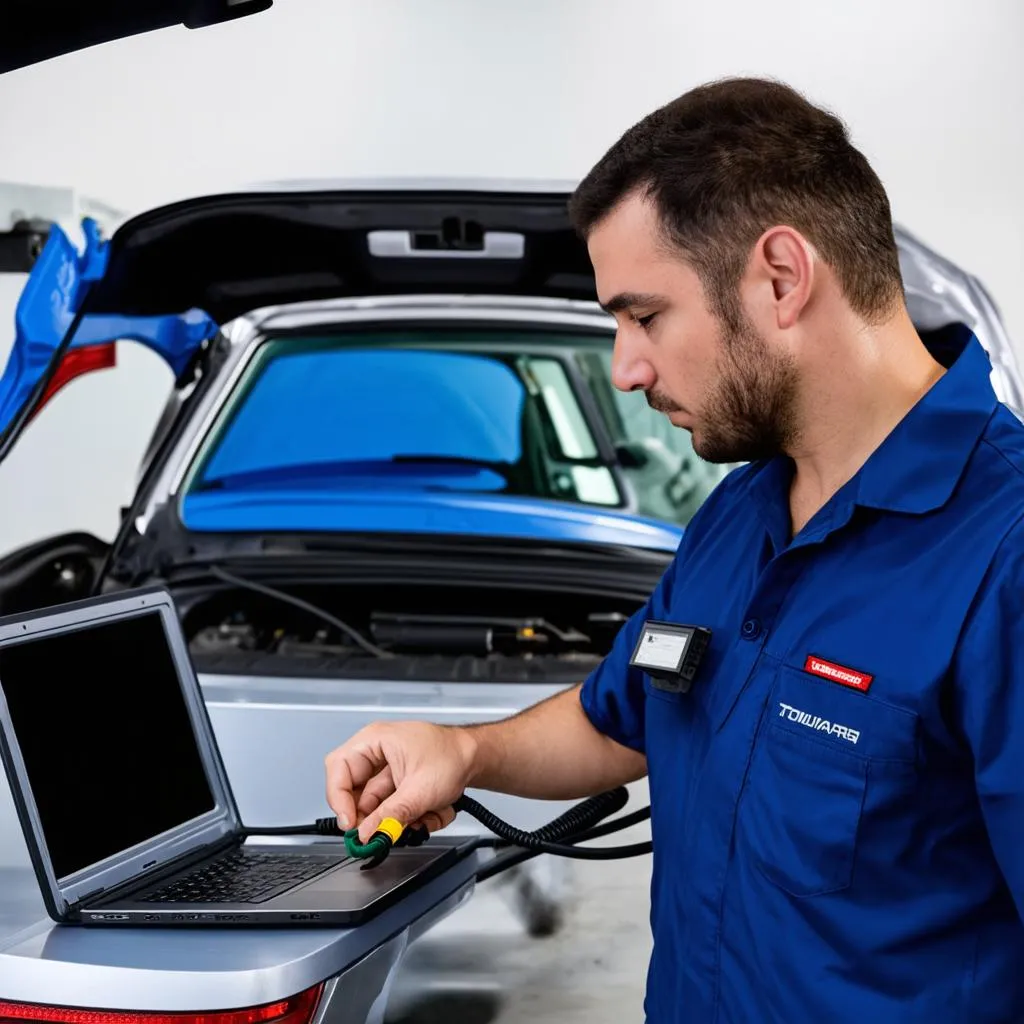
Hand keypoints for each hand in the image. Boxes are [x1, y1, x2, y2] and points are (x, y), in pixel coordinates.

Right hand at [324, 721, 478, 842]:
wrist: (476, 757)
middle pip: (354, 792)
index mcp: (374, 741)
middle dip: (373, 816)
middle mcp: (376, 753)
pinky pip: (390, 809)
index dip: (338, 798)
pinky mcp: (396, 785)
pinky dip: (407, 817)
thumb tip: (368, 833)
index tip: (349, 824)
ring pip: (374, 806)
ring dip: (396, 819)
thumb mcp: (420, 790)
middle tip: (383, 832)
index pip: (338, 768)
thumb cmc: (453, 756)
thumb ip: (391, 815)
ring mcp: (385, 770)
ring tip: (421, 816)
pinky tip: (428, 813)